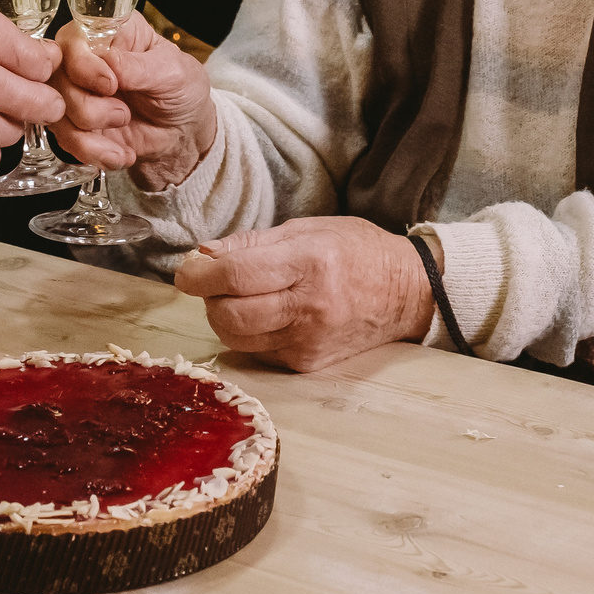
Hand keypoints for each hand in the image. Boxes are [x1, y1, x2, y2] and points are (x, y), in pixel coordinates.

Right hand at [49, 15, 217, 189]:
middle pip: (57, 78)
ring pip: (57, 111)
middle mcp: (86, 59)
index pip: (73, 39)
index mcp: (110, 32)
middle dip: (88, 106)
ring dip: (90, 133)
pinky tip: (119, 153)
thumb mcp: (172, 72)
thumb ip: (138, 67)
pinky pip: (65, 139)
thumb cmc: (182, 91)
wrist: (184, 135)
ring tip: (124, 128)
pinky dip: (93, 151)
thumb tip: (108, 62)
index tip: (109, 85)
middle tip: (123, 113)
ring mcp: (77, 92)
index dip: (82, 64)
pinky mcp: (75, 123)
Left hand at [172, 217, 433, 371]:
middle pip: (230, 314)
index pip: (237, 274)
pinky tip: (266, 315)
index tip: (187, 271)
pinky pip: (259, 352)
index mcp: (309, 262)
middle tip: (213, 282)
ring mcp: (309, 341)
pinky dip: (251, 333)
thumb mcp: (307, 229)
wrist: (407, 293)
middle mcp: (309, 306)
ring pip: (238, 338)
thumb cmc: (356, 251)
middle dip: (208, 299)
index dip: (200, 274)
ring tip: (239, 297)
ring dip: (224, 317)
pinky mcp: (308, 364)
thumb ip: (252, 243)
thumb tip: (203, 255)